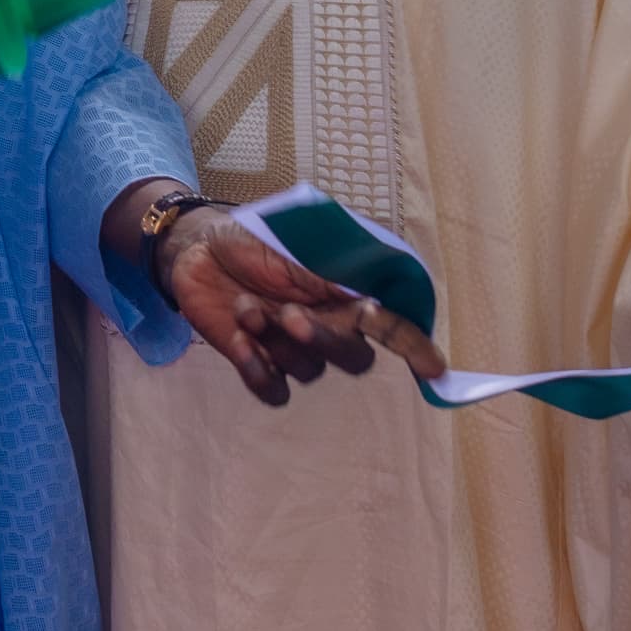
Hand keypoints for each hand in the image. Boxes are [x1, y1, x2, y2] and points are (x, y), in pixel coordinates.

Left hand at [159, 205, 443, 406]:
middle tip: (289, 314)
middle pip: (354, 360)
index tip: (433, 368)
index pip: (392, 328)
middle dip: (326, 342)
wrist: (197, 250)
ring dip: (276, 342)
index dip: (414, 348)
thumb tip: (377, 291)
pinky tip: (240, 340)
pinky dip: (257, 370)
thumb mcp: (297, 241)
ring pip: (310, 372)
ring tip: (247, 308)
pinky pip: (274, 391)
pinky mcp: (258, 362)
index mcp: (344, 296)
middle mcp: (326, 326)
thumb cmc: (251, 239)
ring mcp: (292, 348)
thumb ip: (338, 266)